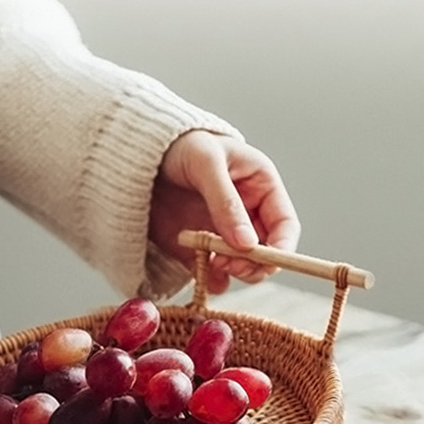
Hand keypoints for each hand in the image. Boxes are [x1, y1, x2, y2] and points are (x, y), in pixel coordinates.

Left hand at [149, 130, 300, 293]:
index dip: (281, 248)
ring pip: (242, 266)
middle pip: (266, 253)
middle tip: (230, 264)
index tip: (265, 263)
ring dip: (232, 272)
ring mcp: (224, 233)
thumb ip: (226, 203)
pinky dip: (210, 279)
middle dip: (254, 264)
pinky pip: (213, 272)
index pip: (285, 225)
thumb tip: (247, 244)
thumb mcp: (206, 164)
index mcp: (261, 187)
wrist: (139, 153)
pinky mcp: (200, 248)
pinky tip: (202, 274)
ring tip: (212, 263)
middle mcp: (248, 214)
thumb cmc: (180, 144)